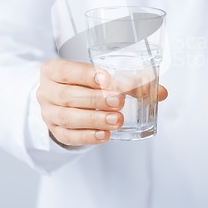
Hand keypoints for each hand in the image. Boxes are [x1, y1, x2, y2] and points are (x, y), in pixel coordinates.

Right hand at [37, 60, 167, 145]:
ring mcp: (49, 114)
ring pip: (68, 118)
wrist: (59, 99)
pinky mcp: (56, 132)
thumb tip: (161, 92)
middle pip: (68, 96)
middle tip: (119, 102)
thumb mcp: (97, 76)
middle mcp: (46, 92)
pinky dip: (89, 136)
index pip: (67, 71)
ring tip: (117, 120)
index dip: (86, 75)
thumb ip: (128, 82)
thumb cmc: (82, 83)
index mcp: (53, 70)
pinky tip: (105, 136)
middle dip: (96, 99)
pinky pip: (70, 136)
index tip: (106, 79)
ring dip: (95, 119)